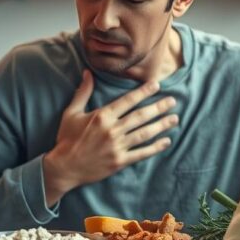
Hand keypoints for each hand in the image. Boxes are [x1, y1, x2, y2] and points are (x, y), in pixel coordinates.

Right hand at [43, 70, 178, 204]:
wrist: (64, 167)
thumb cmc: (67, 139)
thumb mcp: (71, 113)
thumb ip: (83, 92)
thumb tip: (87, 72)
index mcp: (102, 116)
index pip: (127, 101)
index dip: (143, 92)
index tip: (156, 85)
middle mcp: (112, 130)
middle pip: (140, 116)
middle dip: (159, 107)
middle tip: (173, 101)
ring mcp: (117, 147)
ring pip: (144, 133)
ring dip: (161, 125)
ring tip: (174, 118)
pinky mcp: (119, 162)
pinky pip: (141, 153)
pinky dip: (155, 147)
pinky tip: (167, 141)